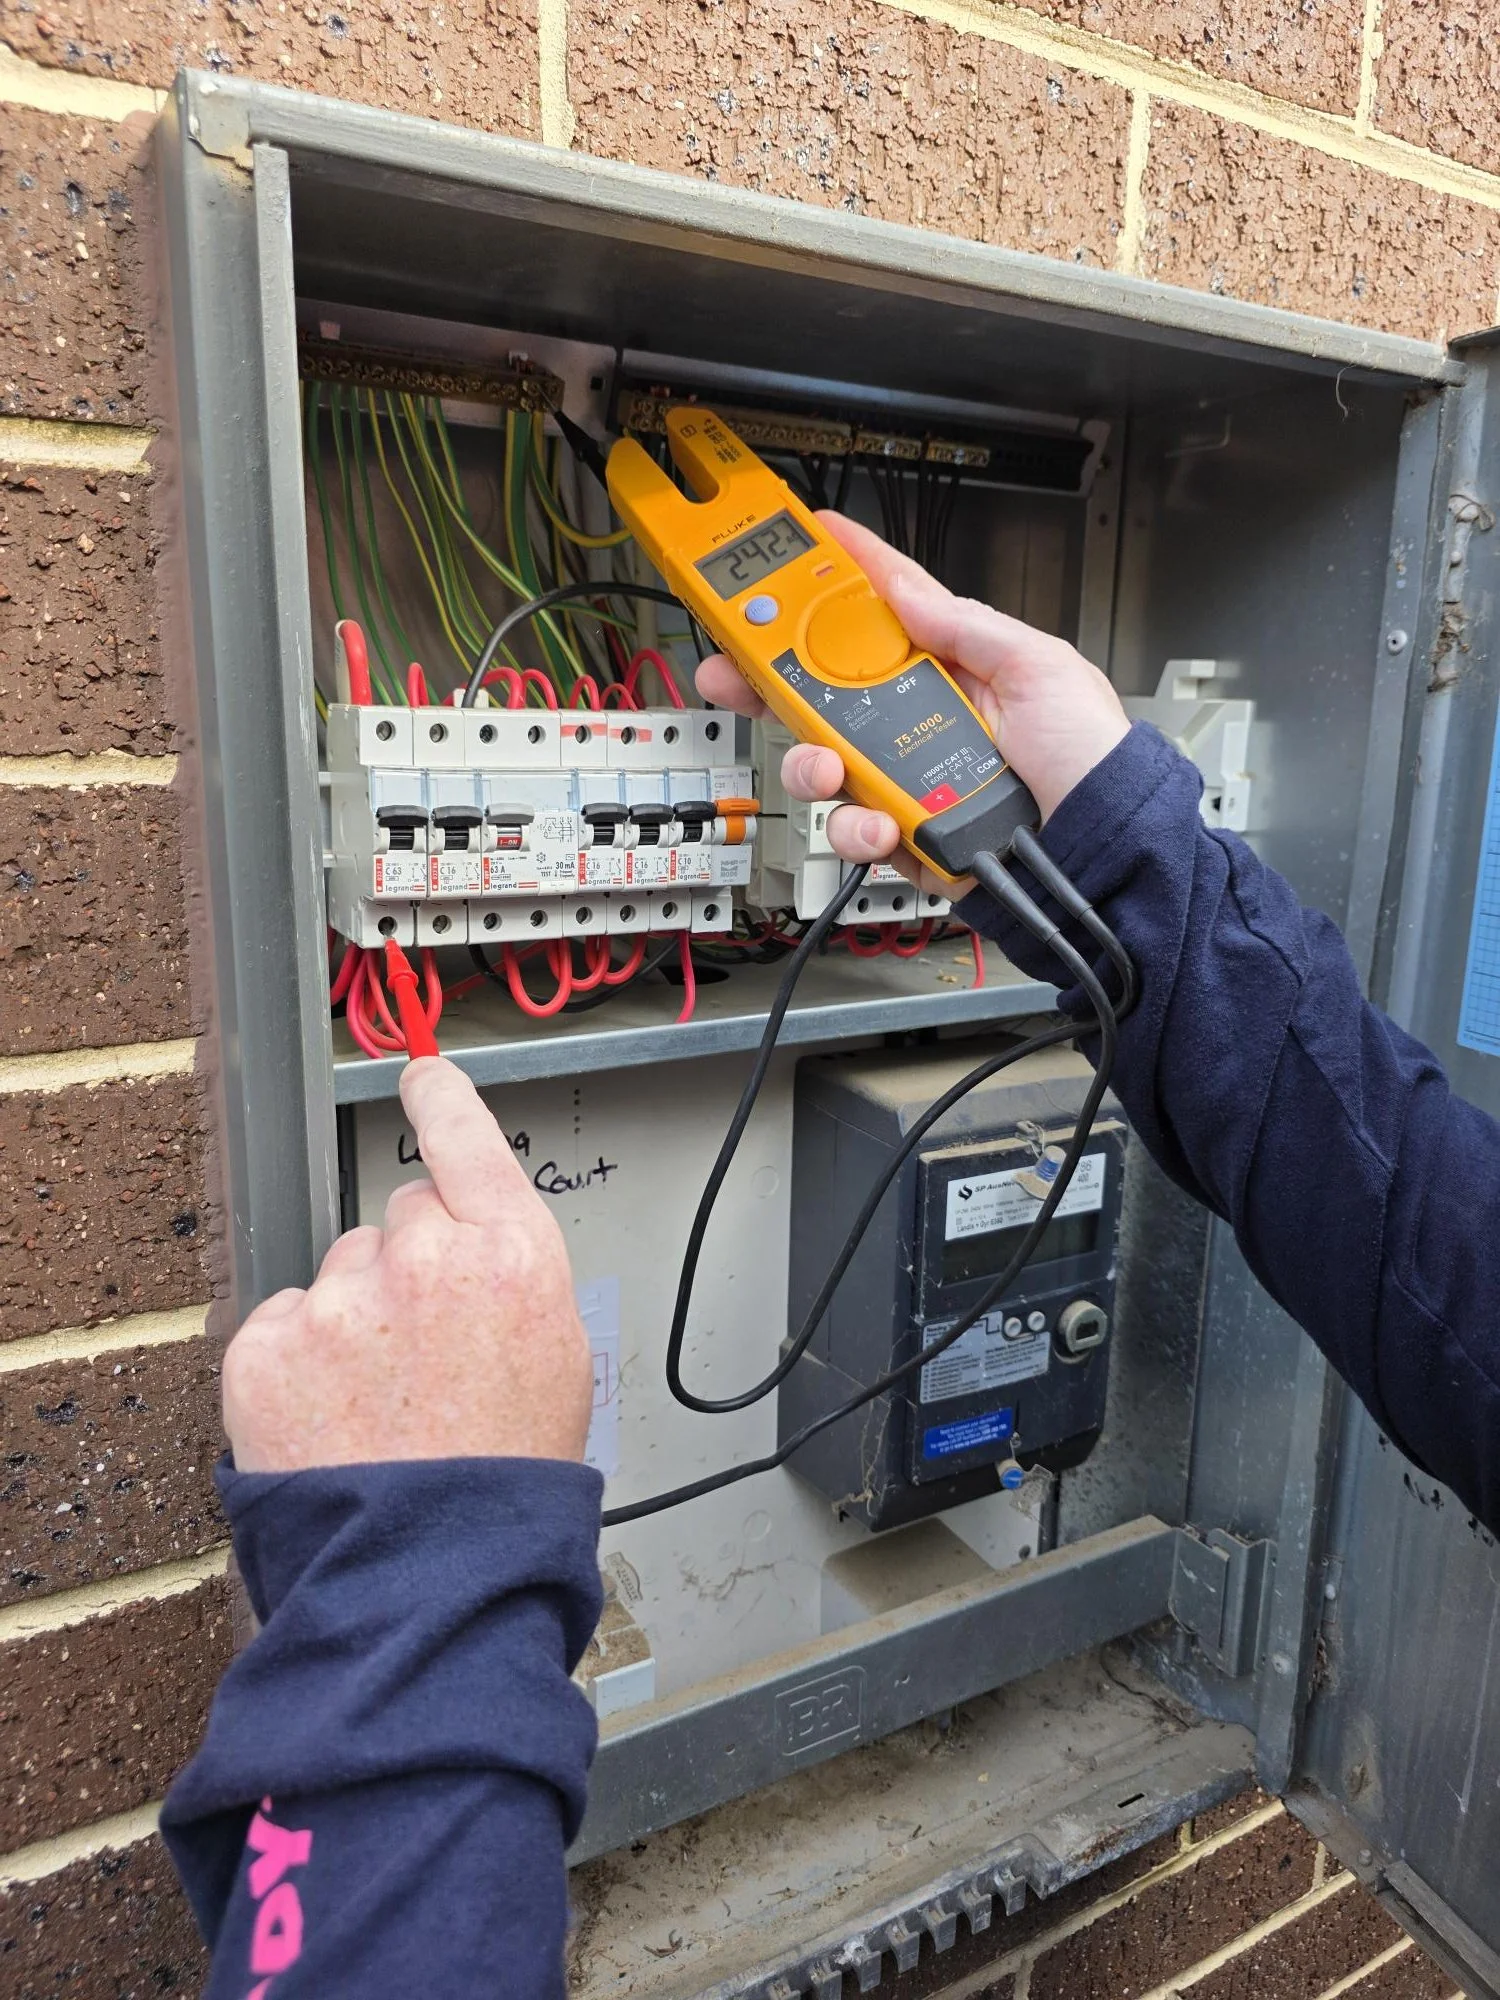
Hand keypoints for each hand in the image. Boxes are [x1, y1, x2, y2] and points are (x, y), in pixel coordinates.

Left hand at [223, 1058, 592, 1471]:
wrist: (429, 1576)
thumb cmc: (505, 1485)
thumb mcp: (560, 1363)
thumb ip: (514, 1281)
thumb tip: (475, 1254)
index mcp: (513, 1255)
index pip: (465, 1140)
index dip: (440, 1103)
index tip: (422, 1076)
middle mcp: (427, 1258)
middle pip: (402, 1219)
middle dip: (408, 1267)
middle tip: (423, 1353)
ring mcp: (342, 1299)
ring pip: (340, 1274)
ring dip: (352, 1319)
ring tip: (377, 1406)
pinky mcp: (270, 1345)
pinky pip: (283, 1322)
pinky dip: (298, 1363)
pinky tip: (332, 1419)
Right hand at [695, 512, 1129, 882]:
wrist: (1106, 855)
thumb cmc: (1095, 761)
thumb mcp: (1041, 668)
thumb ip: (967, 628)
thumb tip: (907, 592)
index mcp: (954, 667)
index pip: (880, 611)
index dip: (834, 579)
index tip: (786, 549)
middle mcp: (921, 720)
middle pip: (823, 689)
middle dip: (772, 677)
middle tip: (734, 669)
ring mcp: (908, 780)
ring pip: (822, 763)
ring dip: (811, 764)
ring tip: (830, 771)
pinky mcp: (905, 837)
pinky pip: (852, 829)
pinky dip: (857, 829)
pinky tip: (884, 826)